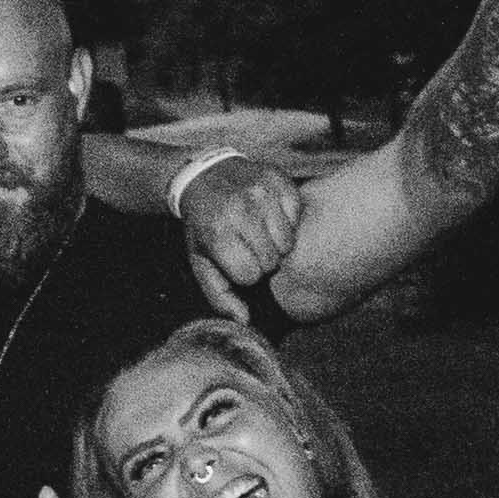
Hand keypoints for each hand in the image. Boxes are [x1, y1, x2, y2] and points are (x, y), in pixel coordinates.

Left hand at [175, 154, 302, 314]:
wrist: (204, 176)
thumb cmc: (204, 226)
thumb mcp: (201, 261)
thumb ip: (219, 295)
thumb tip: (244, 321)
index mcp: (218, 234)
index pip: (251, 275)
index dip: (246, 273)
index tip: (237, 260)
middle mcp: (240, 211)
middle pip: (272, 260)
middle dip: (262, 259)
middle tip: (249, 245)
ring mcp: (261, 192)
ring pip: (288, 241)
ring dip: (276, 242)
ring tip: (260, 232)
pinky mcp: (279, 179)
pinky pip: (297, 215)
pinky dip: (287, 220)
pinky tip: (270, 215)